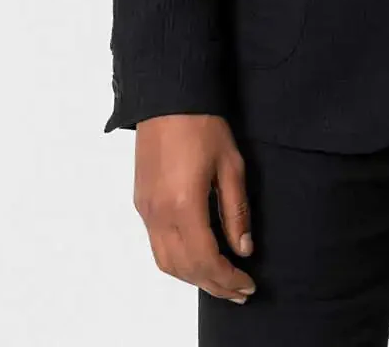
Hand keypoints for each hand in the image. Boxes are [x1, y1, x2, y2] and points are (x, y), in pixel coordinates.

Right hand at [133, 113, 256, 305]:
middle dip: (214, 285)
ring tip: (220, 280)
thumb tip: (244, 248)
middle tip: (239, 291)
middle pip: (185, 269)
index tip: (248, 285)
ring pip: (166, 263)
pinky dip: (178, 262)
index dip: (228, 279)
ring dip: (193, 278)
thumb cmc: (202, 124)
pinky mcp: (141, 203)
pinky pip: (157, 246)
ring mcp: (146, 210)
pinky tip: (197, 257)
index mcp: (184, 205)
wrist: (167, 97)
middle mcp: (159, 214)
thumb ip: (236, 210)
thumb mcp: (231, 164)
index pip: (206, 261)